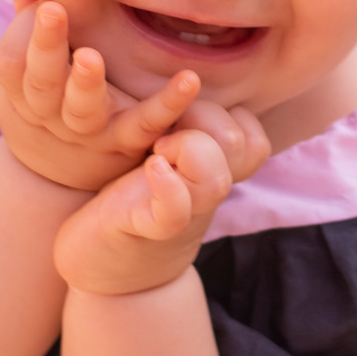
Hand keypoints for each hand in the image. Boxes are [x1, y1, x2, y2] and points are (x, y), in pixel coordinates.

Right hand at [0, 0, 200, 191]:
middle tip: (51, 10)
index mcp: (23, 90)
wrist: (59, 172)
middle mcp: (51, 112)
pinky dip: (169, 103)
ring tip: (90, 57)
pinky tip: (188, 79)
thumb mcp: (26, 72)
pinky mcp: (127, 140)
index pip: (11, 62)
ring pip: (83, 109)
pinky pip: (147, 123)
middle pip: (42, 82)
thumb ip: (29, 30)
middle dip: (46, 46)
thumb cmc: (45, 99)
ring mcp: (89, 130)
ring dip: (85, 83)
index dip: (23, 32)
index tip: (43, 2)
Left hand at [53, 103, 269, 295]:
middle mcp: (201, 191)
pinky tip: (152, 168)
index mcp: (207, 169)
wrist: (105, 276)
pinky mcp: (144, 229)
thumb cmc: (131, 205)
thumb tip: (185, 79)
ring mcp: (179, 212)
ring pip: (215, 177)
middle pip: (241, 144)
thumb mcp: (164, 163)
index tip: (187, 117)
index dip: (228, 115)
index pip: (250, 135)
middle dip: (207, 118)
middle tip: (166, 128)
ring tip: (157, 150)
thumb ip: (183, 131)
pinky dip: (169, 187)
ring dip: (191, 150)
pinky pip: (174, 210)